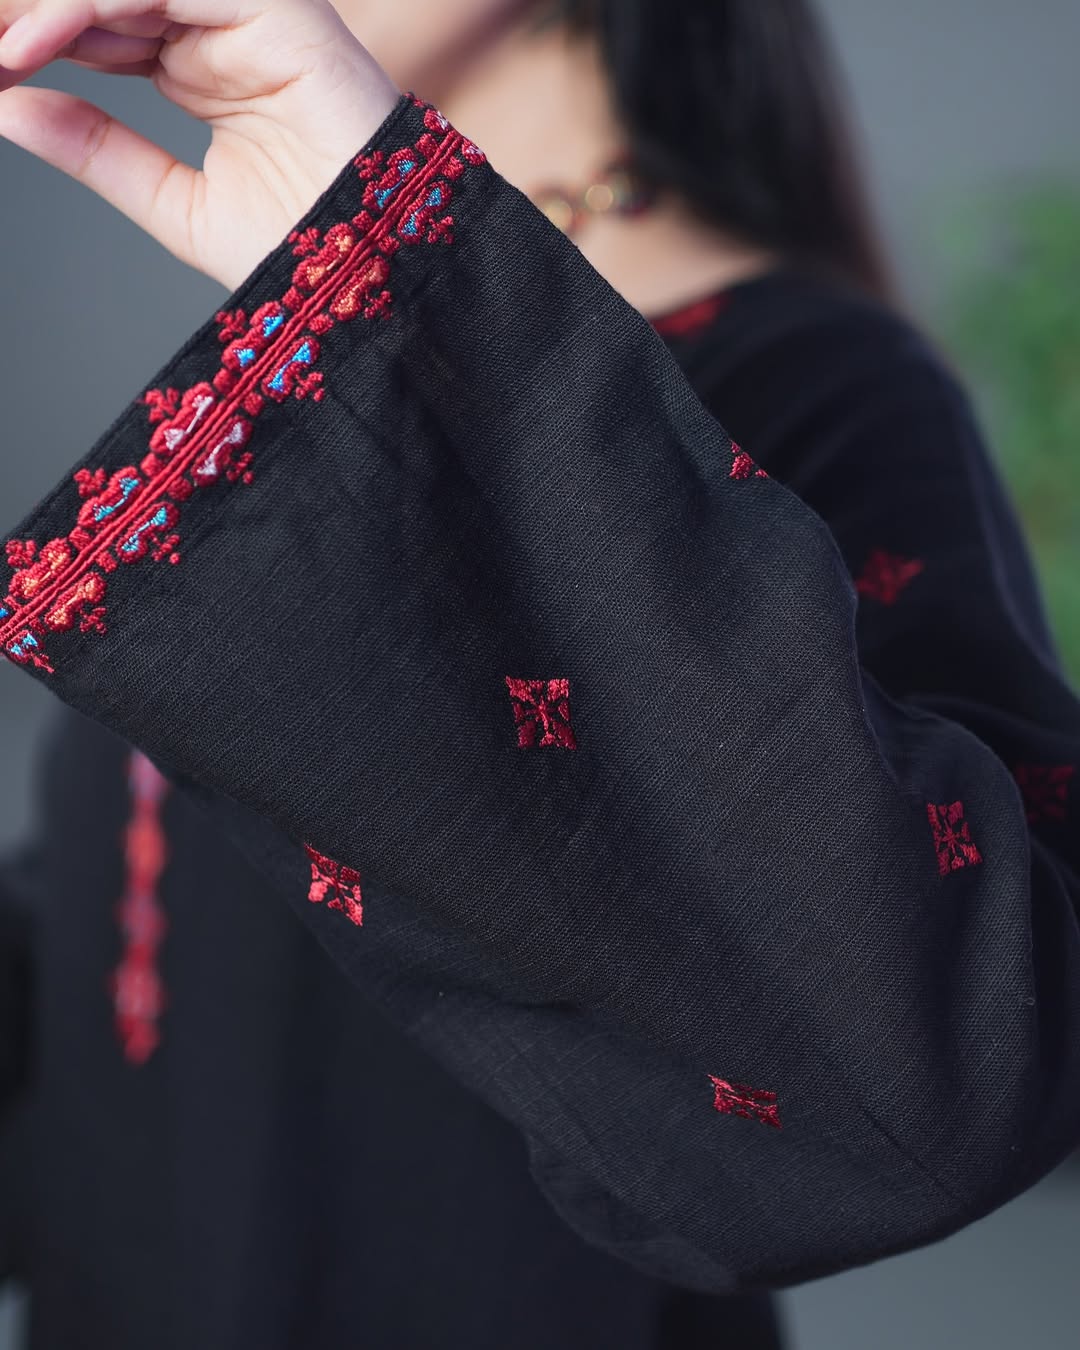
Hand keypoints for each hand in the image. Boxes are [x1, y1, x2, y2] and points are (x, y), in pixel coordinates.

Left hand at [0, 1, 401, 289]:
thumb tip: (5, 107)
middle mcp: (221, 30)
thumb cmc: (303, 256)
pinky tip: (39, 37)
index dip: (30, 36)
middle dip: (28, 11)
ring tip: (2, 47)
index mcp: (200, 70)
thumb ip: (97, 152)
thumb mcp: (173, 207)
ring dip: (52, 5)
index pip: (95, 21)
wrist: (377, 284)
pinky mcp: (283, 10)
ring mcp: (252, 15)